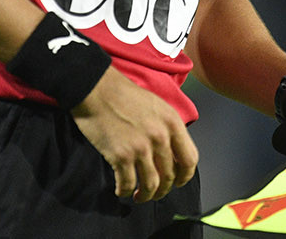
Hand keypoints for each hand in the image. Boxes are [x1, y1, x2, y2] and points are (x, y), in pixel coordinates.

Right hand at [71, 67, 198, 202]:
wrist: (95, 89)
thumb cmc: (123, 94)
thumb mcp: (156, 105)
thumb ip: (166, 127)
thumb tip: (170, 151)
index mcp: (172, 122)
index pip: (189, 159)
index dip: (185, 176)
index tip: (178, 182)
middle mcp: (160, 137)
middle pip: (169, 176)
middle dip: (163, 190)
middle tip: (154, 193)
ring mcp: (141, 148)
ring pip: (151, 185)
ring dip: (145, 195)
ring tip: (138, 196)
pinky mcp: (121, 156)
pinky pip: (127, 183)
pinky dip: (124, 191)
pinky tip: (121, 190)